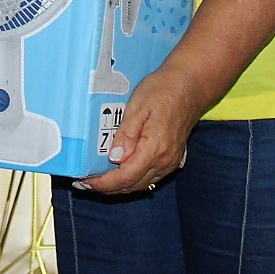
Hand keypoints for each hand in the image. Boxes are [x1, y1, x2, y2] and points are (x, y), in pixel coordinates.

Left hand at [82, 67, 203, 194]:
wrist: (190, 85)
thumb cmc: (162, 90)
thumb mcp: (138, 107)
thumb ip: (126, 135)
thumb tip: (114, 158)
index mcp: (155, 148)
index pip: (126, 176)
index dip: (104, 183)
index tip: (84, 181)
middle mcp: (165, 160)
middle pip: (132, 185)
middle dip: (107, 187)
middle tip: (84, 182)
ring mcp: (171, 162)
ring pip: (141, 184)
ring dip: (119, 186)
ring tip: (97, 181)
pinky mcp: (172, 159)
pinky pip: (150, 178)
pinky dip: (132, 180)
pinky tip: (119, 175)